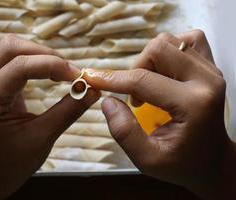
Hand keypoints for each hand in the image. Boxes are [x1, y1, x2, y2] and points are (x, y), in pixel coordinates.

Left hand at [0, 34, 99, 198]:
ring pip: (11, 48)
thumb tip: (93, 90)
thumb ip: (69, 111)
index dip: (53, 65)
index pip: (19, 67)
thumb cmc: (13, 162)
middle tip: (70, 72)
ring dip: (40, 54)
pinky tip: (50, 72)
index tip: (79, 76)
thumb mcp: (43, 137)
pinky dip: (35, 60)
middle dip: (45, 54)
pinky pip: (12, 58)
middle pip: (11, 47)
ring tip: (62, 71)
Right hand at [84, 30, 235, 198]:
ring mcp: (211, 71)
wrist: (213, 161)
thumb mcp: (148, 160)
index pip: (143, 80)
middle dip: (134, 68)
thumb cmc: (182, 164)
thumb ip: (124, 132)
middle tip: (133, 94)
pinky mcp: (211, 67)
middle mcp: (207, 81)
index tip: (92, 78)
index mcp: (193, 104)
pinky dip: (168, 50)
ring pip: (170, 41)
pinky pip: (188, 39)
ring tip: (148, 85)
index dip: (111, 79)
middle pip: (158, 49)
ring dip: (149, 60)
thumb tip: (107, 101)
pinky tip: (163, 71)